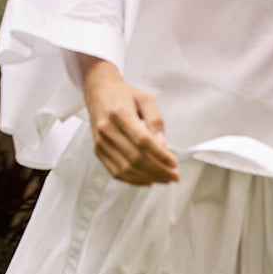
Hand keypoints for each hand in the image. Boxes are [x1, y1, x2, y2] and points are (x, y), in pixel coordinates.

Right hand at [77, 55, 179, 185]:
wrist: (99, 93)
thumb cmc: (124, 95)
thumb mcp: (146, 100)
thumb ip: (156, 121)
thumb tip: (162, 146)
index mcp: (120, 114)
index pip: (142, 140)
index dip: (159, 155)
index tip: (174, 163)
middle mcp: (107, 130)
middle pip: (135, 158)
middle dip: (158, 170)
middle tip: (174, 176)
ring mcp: (101, 143)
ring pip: (125, 168)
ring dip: (148, 177)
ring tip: (165, 179)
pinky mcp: (98, 151)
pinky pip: (115, 172)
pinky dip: (133, 180)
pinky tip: (148, 180)